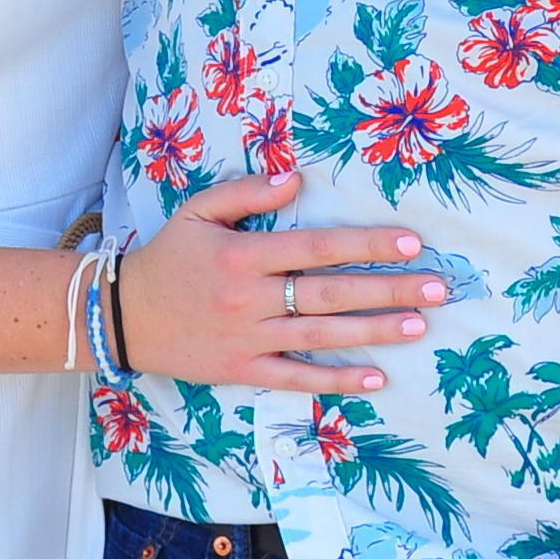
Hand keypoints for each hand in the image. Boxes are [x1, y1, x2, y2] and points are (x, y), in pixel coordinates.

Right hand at [110, 169, 447, 394]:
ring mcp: (249, 338)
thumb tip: (297, 178)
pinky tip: (375, 377)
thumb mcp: (198, 211)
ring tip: (420, 325)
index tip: (410, 242)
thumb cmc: (168, 257)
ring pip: (322, 335)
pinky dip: (335, 380)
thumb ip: (247, 192)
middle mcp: (251, 298)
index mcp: (243, 255)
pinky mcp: (243, 370)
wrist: (123, 315)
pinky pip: (296, 378)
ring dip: (375, 331)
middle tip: (436, 287)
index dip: (366, 244)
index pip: (318, 247)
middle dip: (388, 289)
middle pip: (331, 293)